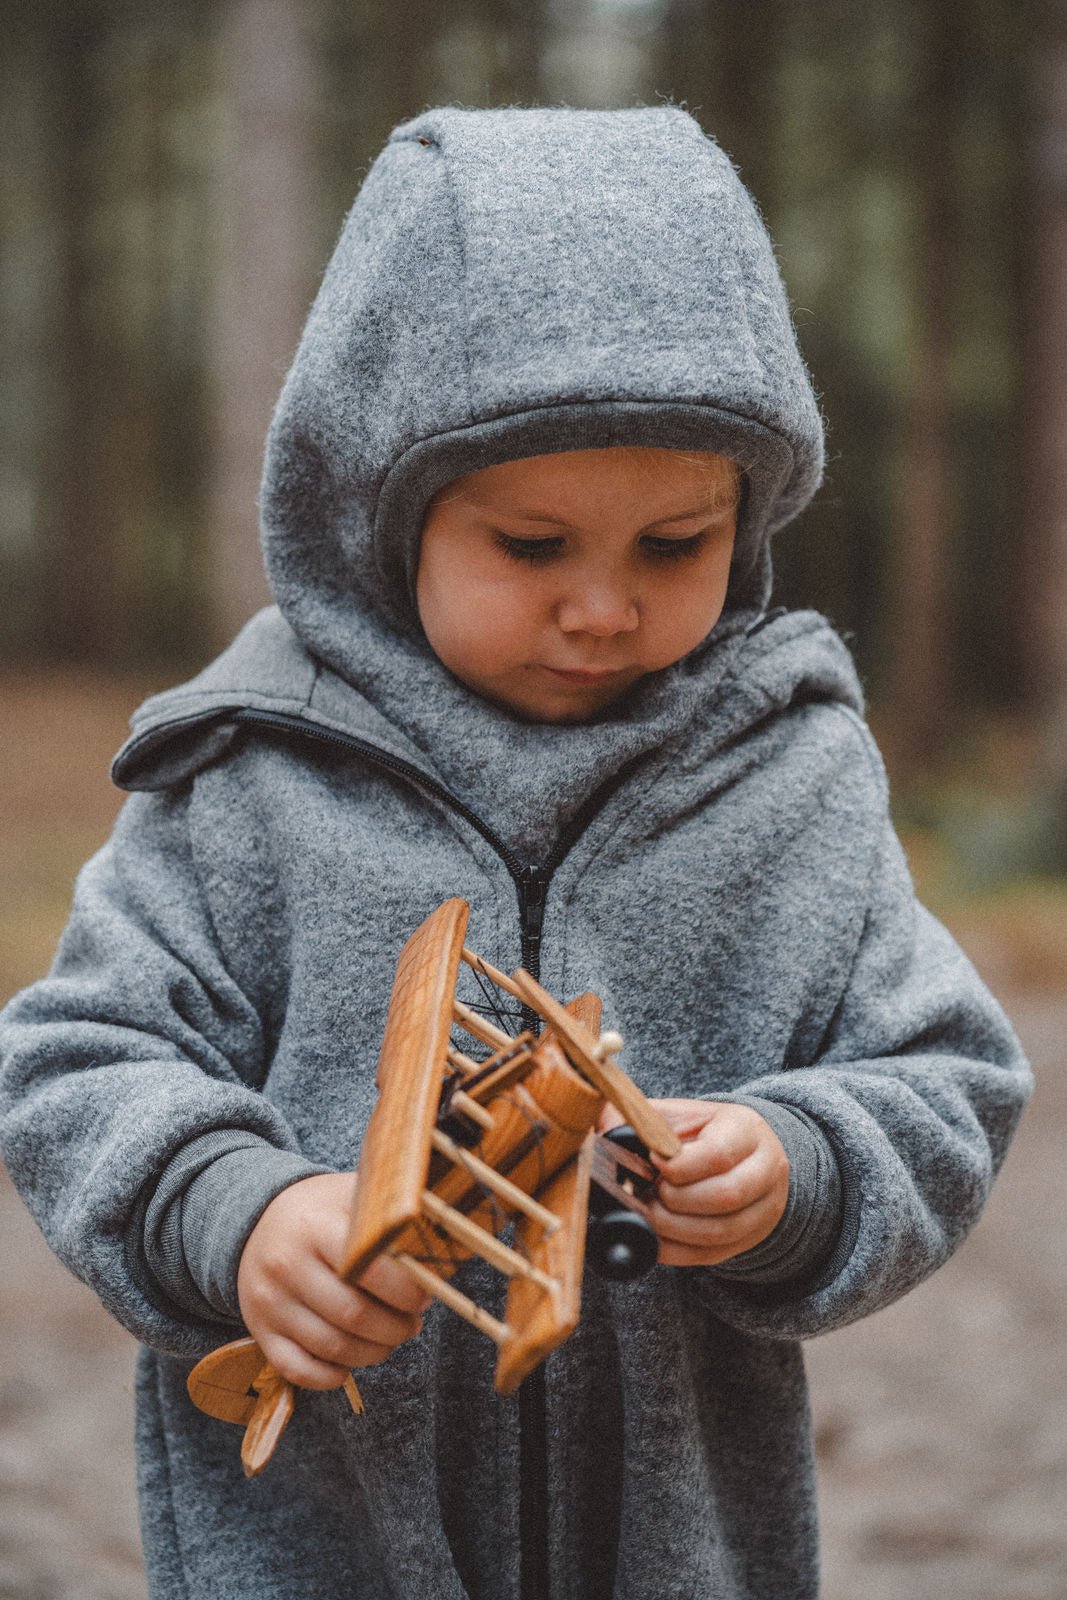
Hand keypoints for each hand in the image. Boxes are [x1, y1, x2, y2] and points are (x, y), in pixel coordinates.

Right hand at [237, 1172, 430, 1389]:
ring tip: (390, 1338)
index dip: (407, 1293)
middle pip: (354, 1315)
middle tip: (413, 1322)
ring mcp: (269, 1301)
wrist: (261, 1219)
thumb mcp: (356, 1196)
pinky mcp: (260, 1330)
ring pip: (331, 1348)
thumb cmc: (325, 1210)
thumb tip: (445, 1246)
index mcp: (316, 1226)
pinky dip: (331, 1376)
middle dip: (396, 1328)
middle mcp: (286, 1264)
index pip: (371, 1271)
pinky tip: (350, 1362)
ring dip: (373, 1353)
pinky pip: (298, 1370)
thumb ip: (395, 1216)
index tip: (424, 1296)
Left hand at [598, 1099, 788, 1267]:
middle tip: (647, 1192)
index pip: (719, 1155)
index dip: (680, 1165)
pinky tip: (652, 1238)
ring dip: (673, 1228)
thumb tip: (597, 1122)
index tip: (652, 1163)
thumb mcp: (681, 1114)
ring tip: (646, 1213)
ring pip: (720, 1231)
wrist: (748, 1153)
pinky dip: (676, 1251)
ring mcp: (762, 1210)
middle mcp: (765, 1171)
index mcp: (747, 1131)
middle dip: (676, 1199)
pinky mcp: (748, 1239)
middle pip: (725, 1196)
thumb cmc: (706, 1131)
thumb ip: (643, 1118)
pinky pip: (711, 1255)